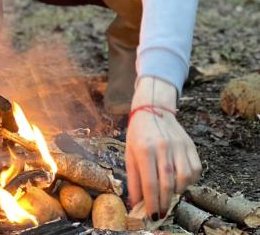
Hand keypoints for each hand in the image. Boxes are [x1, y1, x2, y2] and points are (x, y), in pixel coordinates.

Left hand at [125, 76, 200, 218]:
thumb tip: (136, 204)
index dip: (152, 203)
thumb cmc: (139, 133)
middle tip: (161, 212)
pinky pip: (195, 170)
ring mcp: (178, 145)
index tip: (152, 216)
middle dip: (165, 203)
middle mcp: (163, 147)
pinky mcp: (190, 145)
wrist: (153, 109)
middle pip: (167, 183)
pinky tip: (180, 182)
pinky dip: (190, 181)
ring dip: (178, 193)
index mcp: (144, 149)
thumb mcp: (129, 153)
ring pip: (184, 178)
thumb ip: (133, 179)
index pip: (150, 183)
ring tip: (170, 195)